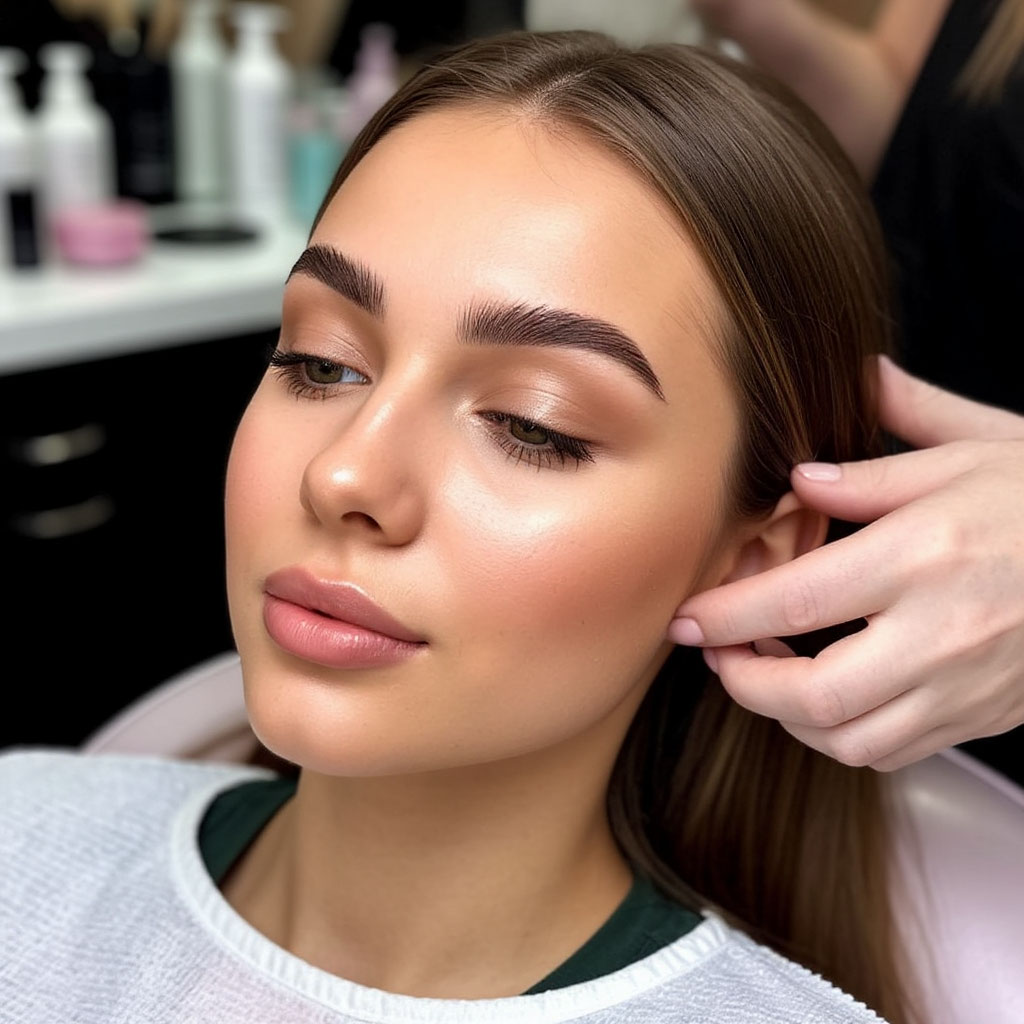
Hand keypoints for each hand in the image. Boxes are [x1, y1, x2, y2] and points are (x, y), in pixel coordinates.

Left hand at [669, 356, 1023, 770]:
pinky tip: (822, 698)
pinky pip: (892, 752)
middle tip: (717, 654)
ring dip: (787, 716)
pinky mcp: (984, 716)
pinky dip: (839, 736)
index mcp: (924, 554)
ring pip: (850, 739)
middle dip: (744, 684)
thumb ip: (876, 460)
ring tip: (760, 674)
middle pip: (813, 694)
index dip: (723, 617)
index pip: (793, 602)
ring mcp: (966, 684)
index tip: (685, 619)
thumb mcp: (973, 446)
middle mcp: (941, 631)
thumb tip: (799, 473)